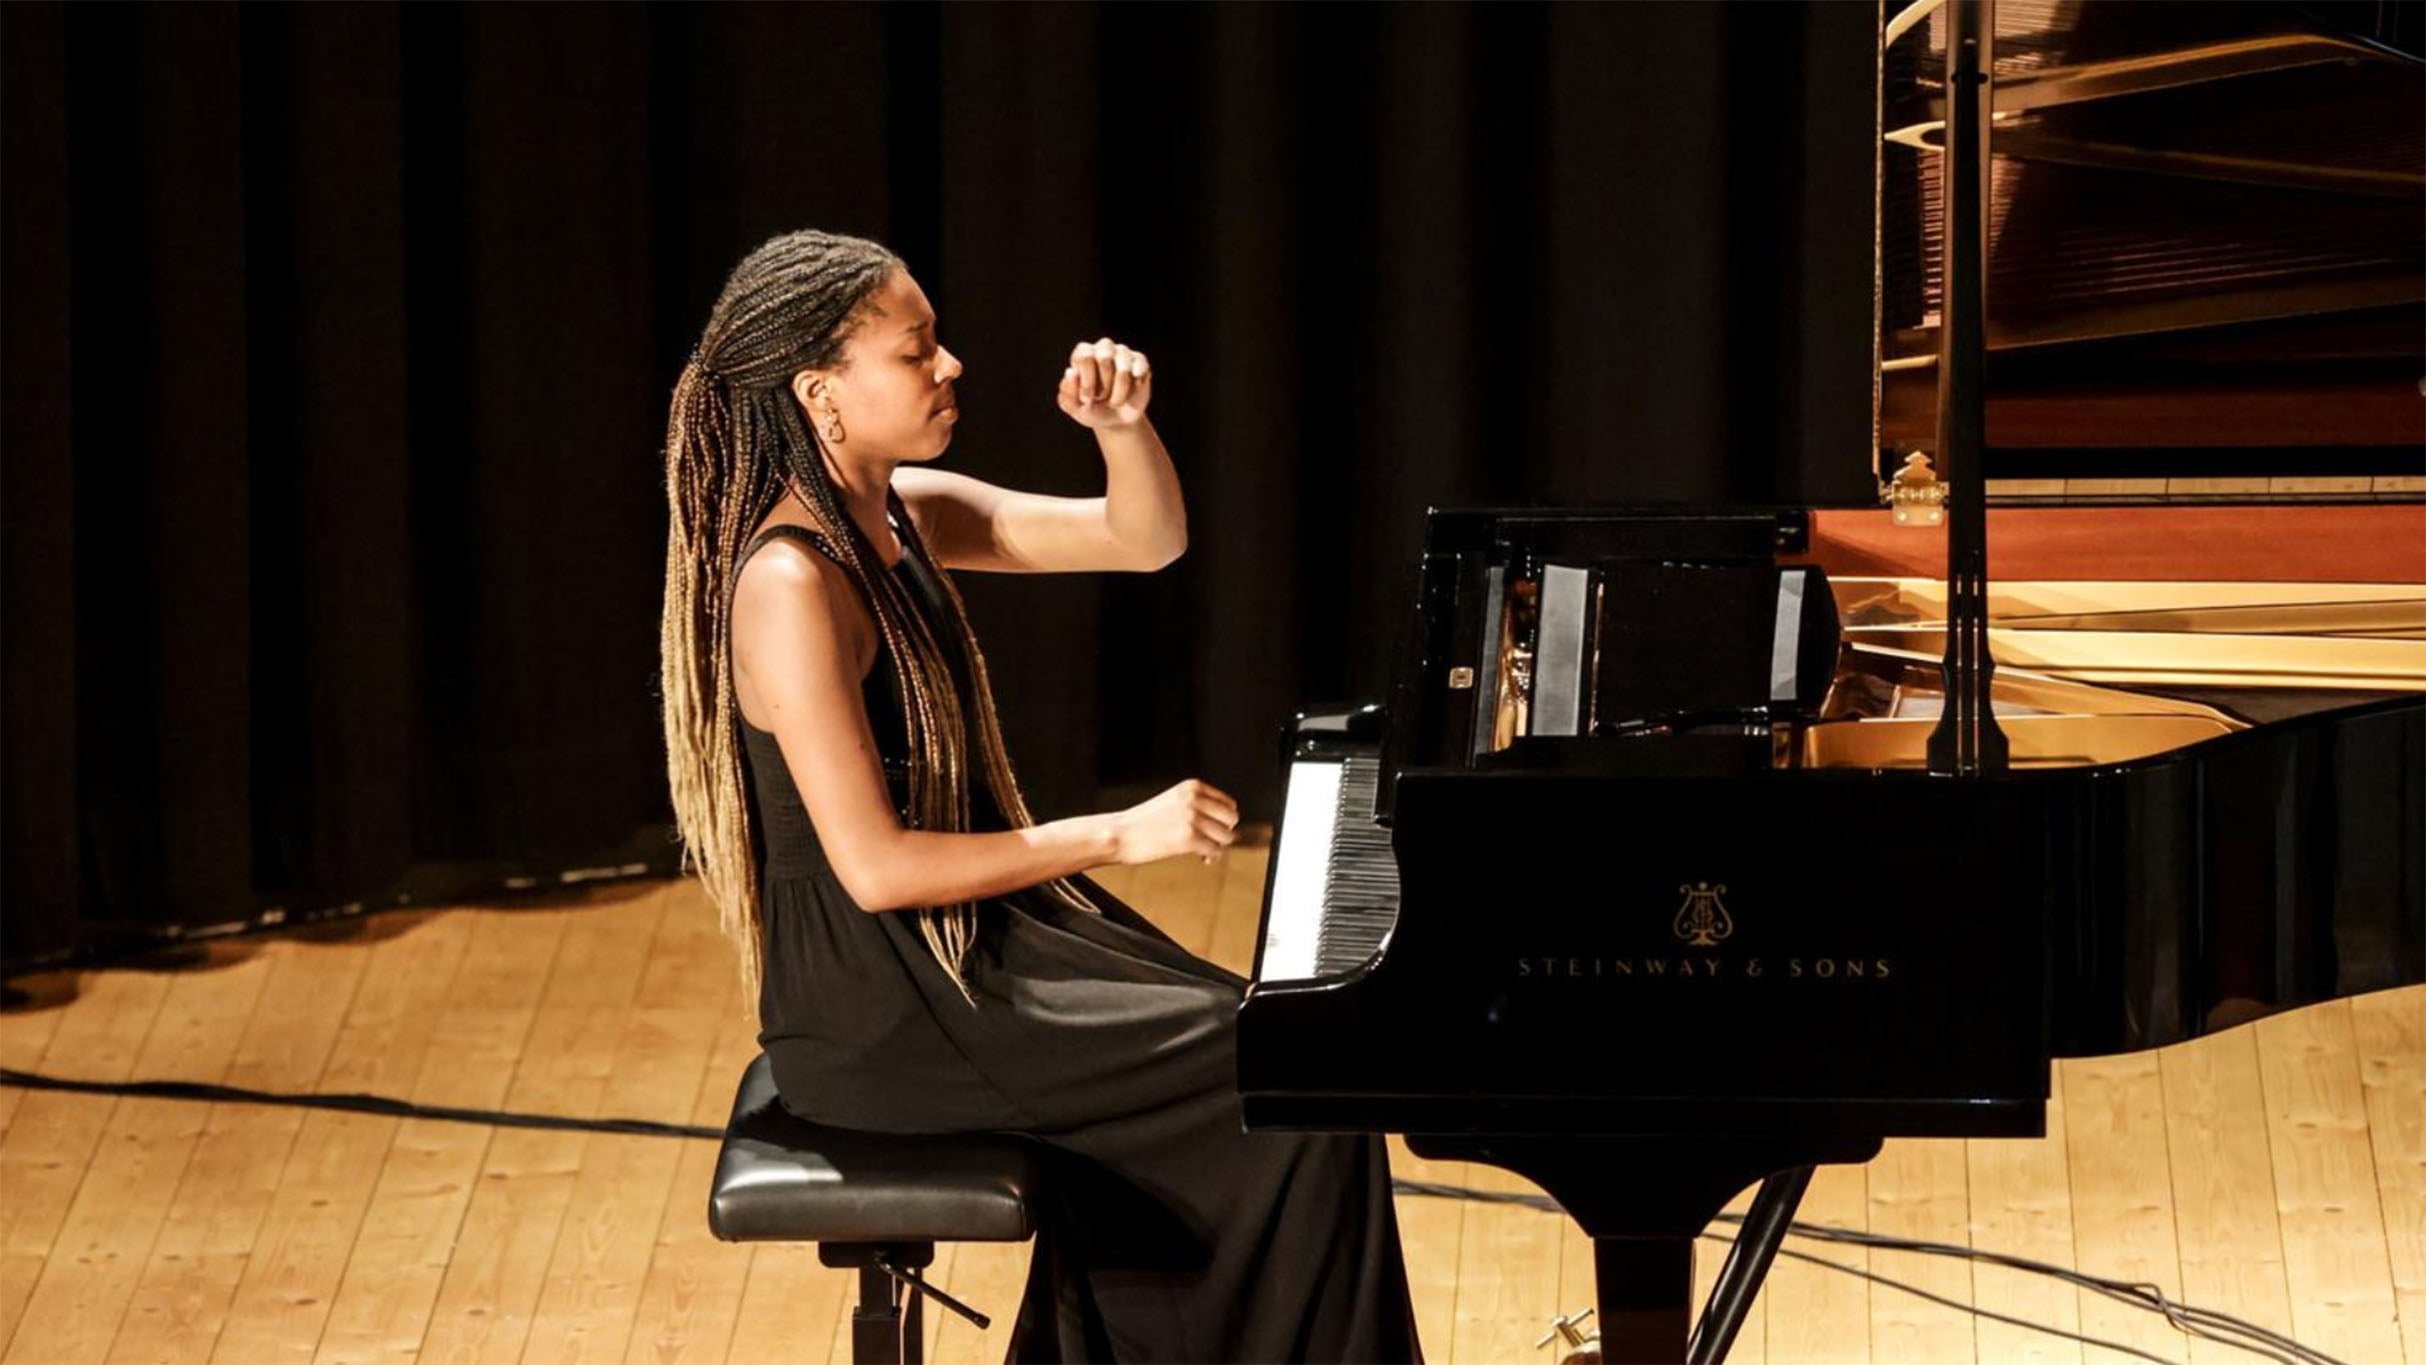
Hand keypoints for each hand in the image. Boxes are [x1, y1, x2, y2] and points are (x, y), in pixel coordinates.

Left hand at [1057, 337, 1151, 430]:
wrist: (1115, 421)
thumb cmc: (1091, 409)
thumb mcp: (1074, 408)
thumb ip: (1067, 392)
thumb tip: (1070, 371)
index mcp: (1083, 353)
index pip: (1085, 356)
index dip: (1087, 381)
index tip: (1087, 399)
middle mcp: (1103, 347)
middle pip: (1104, 358)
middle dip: (1103, 387)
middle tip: (1101, 399)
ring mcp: (1123, 353)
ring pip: (1123, 369)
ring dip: (1119, 393)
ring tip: (1115, 401)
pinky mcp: (1140, 363)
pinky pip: (1140, 371)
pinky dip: (1135, 389)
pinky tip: (1131, 393)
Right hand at [1107, 779, 1238, 865]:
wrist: (1119, 834)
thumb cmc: (1146, 823)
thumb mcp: (1174, 802)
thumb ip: (1199, 806)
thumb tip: (1232, 823)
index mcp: (1192, 786)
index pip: (1229, 804)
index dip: (1224, 821)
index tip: (1211, 831)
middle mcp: (1193, 798)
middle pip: (1231, 819)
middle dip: (1223, 833)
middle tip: (1209, 843)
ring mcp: (1191, 817)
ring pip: (1226, 836)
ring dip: (1218, 846)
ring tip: (1203, 851)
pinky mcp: (1187, 838)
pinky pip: (1216, 850)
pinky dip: (1212, 857)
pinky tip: (1202, 858)